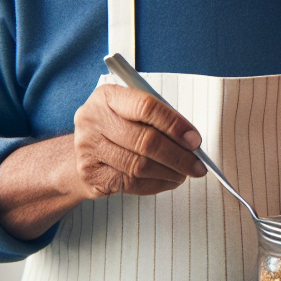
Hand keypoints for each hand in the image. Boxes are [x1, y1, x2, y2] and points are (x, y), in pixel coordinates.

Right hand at [73, 84, 206, 198]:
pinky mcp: (89, 175)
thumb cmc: (118, 128)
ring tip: (185, 173)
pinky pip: (131, 183)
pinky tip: (168, 180)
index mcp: (108, 97)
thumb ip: (160, 120)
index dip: (174, 125)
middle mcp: (93, 120)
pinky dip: (156, 184)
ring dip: (170, 173)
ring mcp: (87, 148)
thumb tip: (191, 141)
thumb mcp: (134, 112)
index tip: (195, 141)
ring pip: (140, 166)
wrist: (84, 151)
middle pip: (145, 141)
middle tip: (197, 165)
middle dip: (178, 156)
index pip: (146, 107)